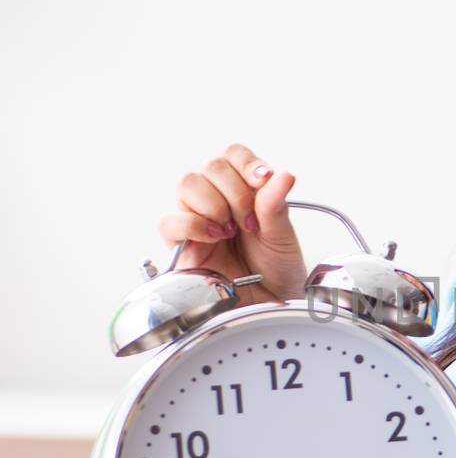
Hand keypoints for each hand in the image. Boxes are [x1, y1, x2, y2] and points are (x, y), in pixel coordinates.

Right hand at [158, 141, 306, 304]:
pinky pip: (170, 221)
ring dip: (214, 205)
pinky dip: (193, 224)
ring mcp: (197, 220)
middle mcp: (217, 199)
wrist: (269, 303)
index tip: (262, 181)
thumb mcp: (282, 237)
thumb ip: (276, 206)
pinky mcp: (181, 244)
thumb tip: (282, 175)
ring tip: (231, 231)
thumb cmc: (276, 269)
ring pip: (188, 184)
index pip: (233, 155)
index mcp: (243, 190)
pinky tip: (214, 238)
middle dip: (236, 192)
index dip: (246, 163)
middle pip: (210, 166)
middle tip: (251, 222)